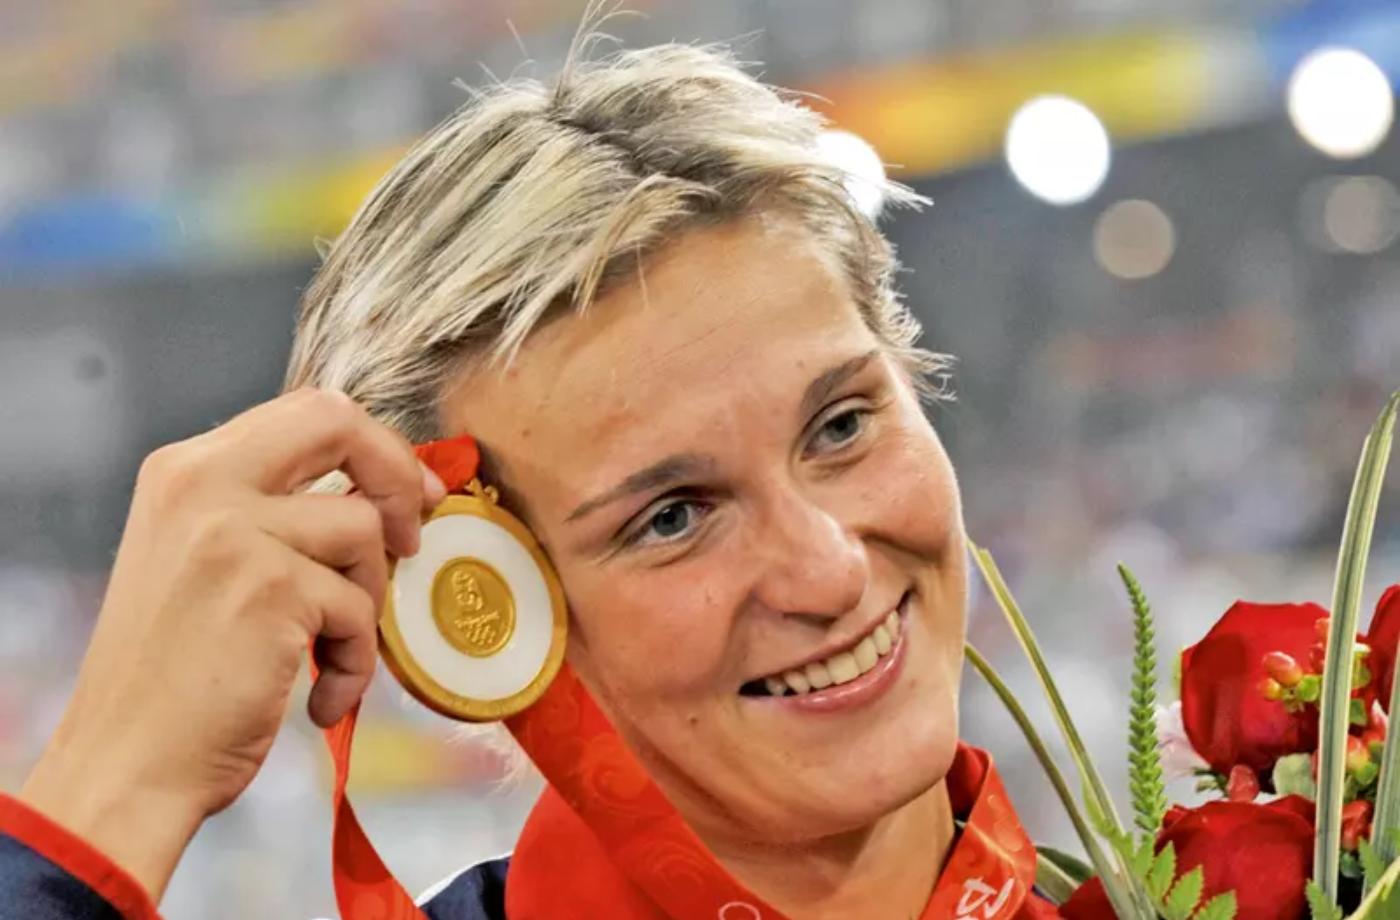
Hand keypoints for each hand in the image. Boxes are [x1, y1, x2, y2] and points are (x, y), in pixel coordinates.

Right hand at [19, 388, 445, 900]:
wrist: (127, 764)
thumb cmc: (173, 677)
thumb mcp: (200, 560)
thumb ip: (268, 511)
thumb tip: (375, 490)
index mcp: (185, 469)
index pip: (307, 411)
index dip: (374, 447)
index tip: (410, 491)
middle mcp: (203, 484)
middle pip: (339, 426)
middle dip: (396, 476)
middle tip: (412, 539)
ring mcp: (236, 533)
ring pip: (362, 532)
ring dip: (364, 602)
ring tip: (328, 652)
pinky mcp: (271, 590)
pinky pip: (359, 610)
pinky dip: (355, 663)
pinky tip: (321, 697)